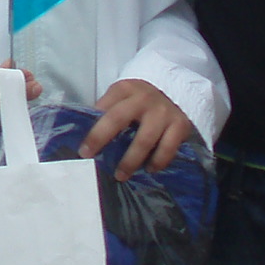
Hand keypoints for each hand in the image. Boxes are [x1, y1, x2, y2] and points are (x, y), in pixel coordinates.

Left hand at [78, 79, 196, 180]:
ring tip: (121, 175)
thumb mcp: (122, 97)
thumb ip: (108, 111)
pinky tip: (149, 169)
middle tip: (91, 159)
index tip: (83, 149)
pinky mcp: (180, 125)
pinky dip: (158, 161)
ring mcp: (163, 112)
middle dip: (101, 139)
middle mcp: (143, 98)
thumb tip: (88, 138)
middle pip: (117, 119)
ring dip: (131, 161)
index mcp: (125, 89)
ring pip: (144, 140)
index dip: (92, 129)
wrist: (175, 93)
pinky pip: (167, 148)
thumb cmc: (140, 101)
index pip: (103, 109)